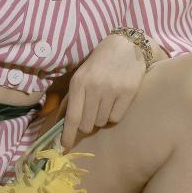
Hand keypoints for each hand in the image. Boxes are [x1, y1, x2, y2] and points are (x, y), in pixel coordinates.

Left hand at [57, 33, 147, 151]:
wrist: (126, 46)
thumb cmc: (100, 62)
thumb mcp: (81, 75)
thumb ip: (73, 97)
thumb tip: (63, 123)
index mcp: (78, 83)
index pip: (72, 117)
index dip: (68, 135)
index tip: (65, 147)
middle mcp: (94, 87)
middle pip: (87, 124)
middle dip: (87, 124)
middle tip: (91, 112)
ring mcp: (112, 90)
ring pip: (102, 122)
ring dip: (101, 117)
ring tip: (105, 101)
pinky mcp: (128, 93)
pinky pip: (116, 118)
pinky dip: (113, 114)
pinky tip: (115, 101)